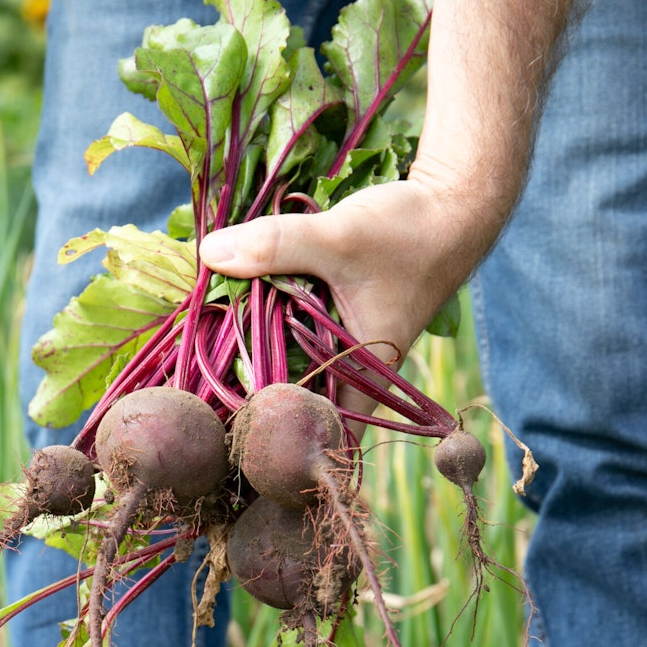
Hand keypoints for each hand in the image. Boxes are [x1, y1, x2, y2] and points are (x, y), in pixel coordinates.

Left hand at [198, 159, 508, 417]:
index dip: (281, 442)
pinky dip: (265, 322)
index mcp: (364, 372)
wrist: (450, 203)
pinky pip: (292, 330)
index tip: (228, 434)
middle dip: (250, 396)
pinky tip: (230, 307)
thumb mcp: (338, 237)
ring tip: (196, 354)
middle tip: (196, 393)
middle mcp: (353, 366)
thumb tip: (209, 255)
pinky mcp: (333, 314)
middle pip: (296, 398)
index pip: (321, 431)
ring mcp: (343, 341)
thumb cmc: (410, 231)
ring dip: (253, 354)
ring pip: (290, 362)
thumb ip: (275, 245)